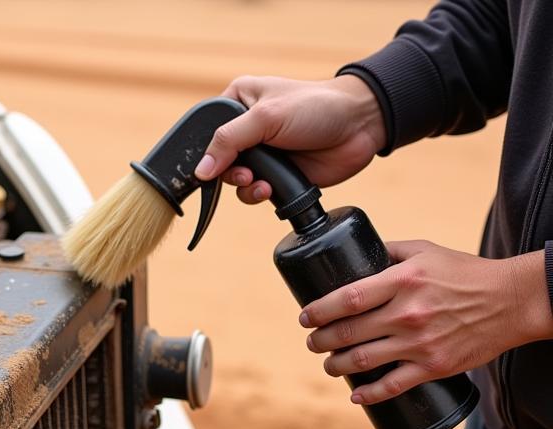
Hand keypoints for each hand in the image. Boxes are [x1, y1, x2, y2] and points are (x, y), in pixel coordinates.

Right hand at [194, 75, 386, 202]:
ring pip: (234, 181)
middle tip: (246, 173)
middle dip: (230, 173)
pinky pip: (253, 193)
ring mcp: (262, 153)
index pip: (208, 131)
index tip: (213, 166)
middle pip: (219, 161)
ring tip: (261, 184)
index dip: (208, 152)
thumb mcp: (266, 117)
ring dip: (245, 188)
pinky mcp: (275, 175)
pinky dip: (258, 195)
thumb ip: (229, 141)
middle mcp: (247, 128)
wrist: (358, 126)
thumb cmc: (316, 107)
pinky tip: (271, 190)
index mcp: (238, 101)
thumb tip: (200, 171)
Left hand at [301, 242, 552, 403]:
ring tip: (328, 364)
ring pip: (361, 361)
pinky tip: (355, 394)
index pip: (347, 298)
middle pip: (347, 333)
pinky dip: (368, 394)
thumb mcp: (427, 251)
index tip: (305, 318)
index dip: (319, 311)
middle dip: (319, 342)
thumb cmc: (466, 273)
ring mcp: (420, 343)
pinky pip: (391, 386)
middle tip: (313, 342)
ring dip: (335, 367)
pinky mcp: (433, 366)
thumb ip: (390, 252)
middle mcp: (408, 313)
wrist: (512, 301)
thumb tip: (356, 254)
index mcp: (404, 281)